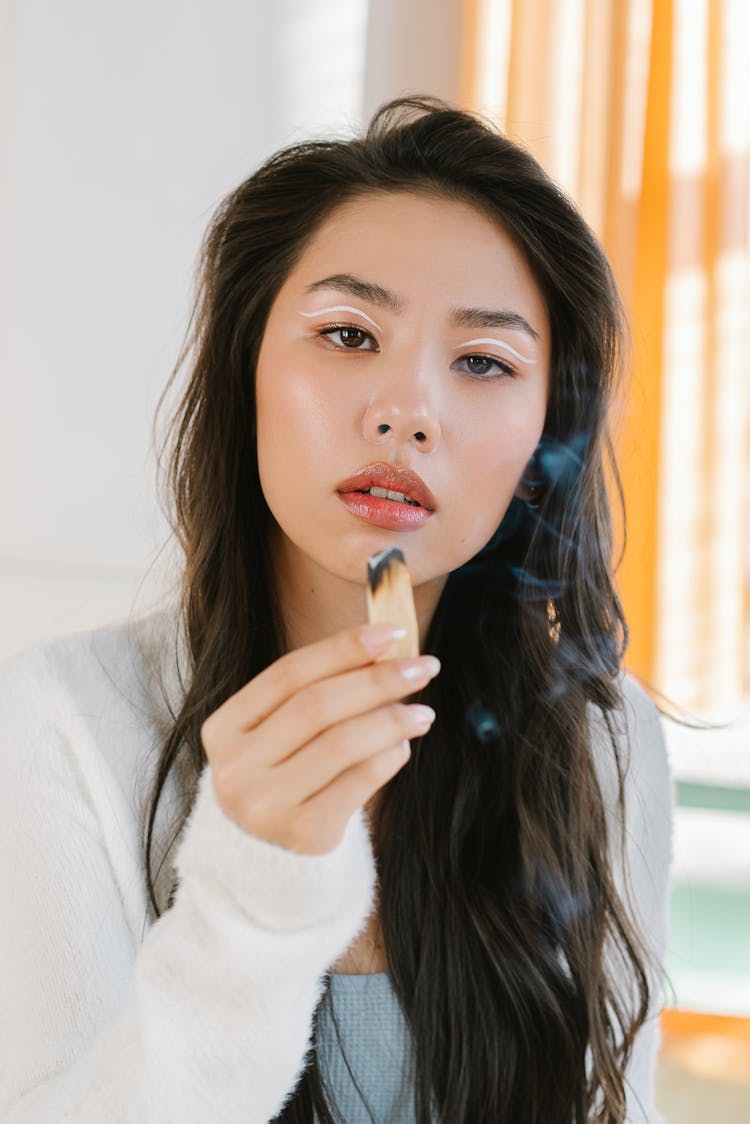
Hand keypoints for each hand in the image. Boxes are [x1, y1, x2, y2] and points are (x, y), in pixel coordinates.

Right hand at [200, 624, 439, 854]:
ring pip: (342, 742)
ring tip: (422, 711)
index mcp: (222, 730)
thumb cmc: (282, 780)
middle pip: (317, 705)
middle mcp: (236, 768)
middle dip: (377, 680)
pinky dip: (389, 756)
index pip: (288, 673)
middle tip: (423, 666)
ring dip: (392, 719)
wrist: (266, 862)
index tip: (391, 633)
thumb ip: (314, 693)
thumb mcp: (277, 736)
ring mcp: (266, 806)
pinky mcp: (304, 835)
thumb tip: (384, 648)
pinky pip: (360, 781)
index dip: (343, 648)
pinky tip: (404, 746)